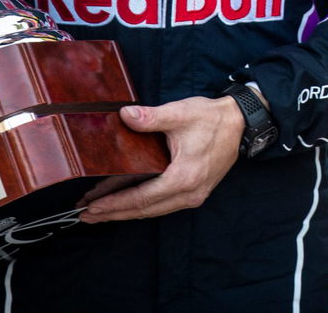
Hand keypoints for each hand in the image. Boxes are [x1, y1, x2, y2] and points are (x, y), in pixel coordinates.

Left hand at [78, 96, 244, 221]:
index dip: (115, 203)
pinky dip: (142, 205)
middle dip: (114, 213)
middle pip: (145, 210)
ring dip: (126, 211)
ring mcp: (194, 196)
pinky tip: (126, 202)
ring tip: (100, 211)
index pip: (142, 197)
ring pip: (153, 210)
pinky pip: (163, 205)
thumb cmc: (211, 119)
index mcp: (184, 177)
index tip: (92, 207)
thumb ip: (151, 117)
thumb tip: (125, 115)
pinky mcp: (195, 193)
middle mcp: (189, 193)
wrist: (240, 124)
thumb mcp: (180, 113)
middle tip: (86, 215)